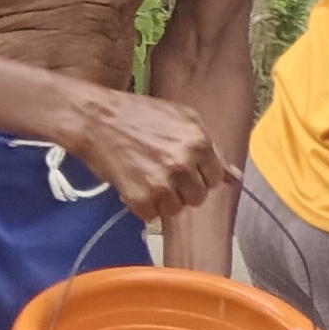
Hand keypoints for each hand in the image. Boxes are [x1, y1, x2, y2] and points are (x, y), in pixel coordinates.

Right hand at [64, 87, 233, 221]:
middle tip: (161, 174)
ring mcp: (161, 182)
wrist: (94, 118)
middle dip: (182, 190)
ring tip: (147, 179)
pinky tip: (134, 187)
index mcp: (199, 143)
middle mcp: (183, 163)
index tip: (183, 170)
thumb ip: (213, 149)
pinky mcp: (138, 196)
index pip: (215, 179)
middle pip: (197, 197)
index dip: (198, 176)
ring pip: (175, 210)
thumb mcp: (184, 119)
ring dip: (162, 200)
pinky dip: (142, 207)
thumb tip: (234, 176)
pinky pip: (150, 216)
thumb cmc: (138, 114)